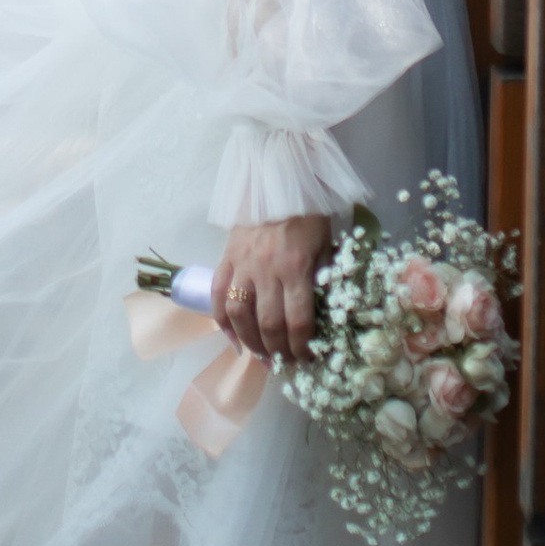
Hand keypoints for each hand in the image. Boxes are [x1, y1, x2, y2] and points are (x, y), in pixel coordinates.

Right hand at [214, 213, 335, 363]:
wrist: (278, 182)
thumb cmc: (308, 216)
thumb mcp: (326, 246)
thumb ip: (322, 279)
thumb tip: (324, 315)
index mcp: (296, 267)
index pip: (297, 320)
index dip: (301, 347)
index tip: (305, 359)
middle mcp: (267, 269)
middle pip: (268, 323)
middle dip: (277, 350)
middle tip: (284, 363)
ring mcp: (242, 264)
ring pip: (239, 313)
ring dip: (249, 341)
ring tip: (260, 354)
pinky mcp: (226, 257)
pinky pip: (218, 293)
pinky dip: (221, 319)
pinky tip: (232, 336)